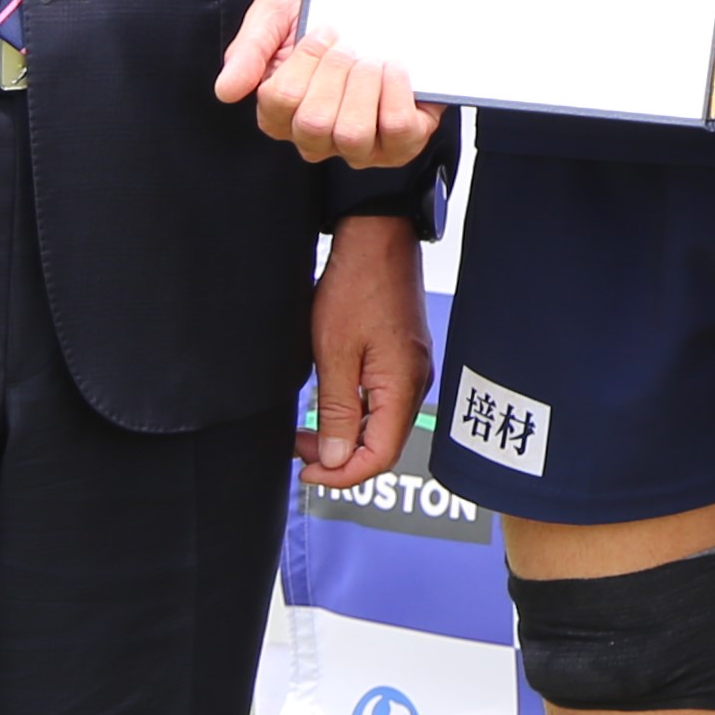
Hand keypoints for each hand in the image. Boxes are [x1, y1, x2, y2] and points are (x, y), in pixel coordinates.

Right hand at [217, 0, 441, 169]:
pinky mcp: (399, 145)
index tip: (323, 31)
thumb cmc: (322, 12)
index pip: (279, 100)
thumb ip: (249, 49)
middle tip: (350, 47)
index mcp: (280, 112)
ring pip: (352, 135)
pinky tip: (395, 71)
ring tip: (373, 60)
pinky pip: (398, 134)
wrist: (377, 4)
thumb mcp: (276, 15)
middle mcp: (315, 137)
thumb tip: (227, 89)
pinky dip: (398, 96)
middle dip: (336, 72)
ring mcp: (357, 147)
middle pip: (314, 123)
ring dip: (366, 87)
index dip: (304, 60)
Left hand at [303, 217, 431, 488]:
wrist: (377, 239)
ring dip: (345, 436)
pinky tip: (330, 405)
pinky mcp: (403, 357)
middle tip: (299, 449)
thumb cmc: (356, 288)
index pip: (380, 456)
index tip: (306, 471)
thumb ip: (338, 411)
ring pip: (382, 425)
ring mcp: (412, 369)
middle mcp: (415, 382)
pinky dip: (356, 414)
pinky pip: (383, 401)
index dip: (342, 475)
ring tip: (307, 430)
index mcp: (403, 386)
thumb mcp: (334, 354)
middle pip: (383, 444)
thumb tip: (338, 460)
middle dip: (340, 457)